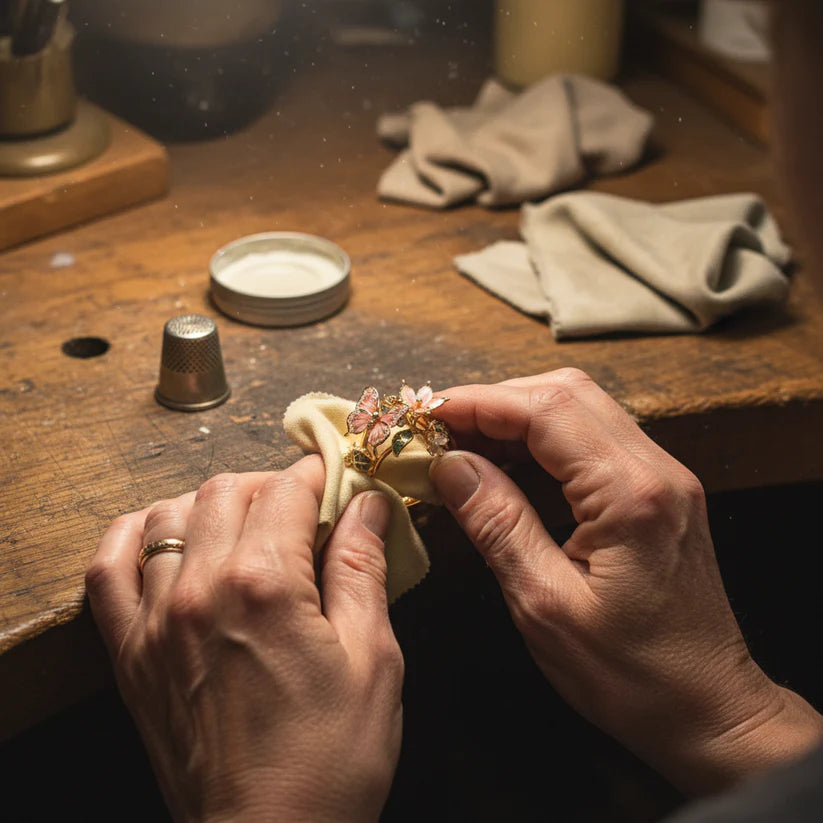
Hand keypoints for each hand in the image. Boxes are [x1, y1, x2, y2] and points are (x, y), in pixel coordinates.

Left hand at [86, 456, 402, 822]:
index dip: (318, 475)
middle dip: (270, 484)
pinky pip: (108, 568)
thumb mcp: (374, 659)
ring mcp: (155, 620)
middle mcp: (200, 590)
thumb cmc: (331, 758)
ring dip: (211, 504)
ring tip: (246, 527)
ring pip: (168, 514)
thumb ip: (363, 569)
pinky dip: (134, 536)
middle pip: (226, 490)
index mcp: (265, 587)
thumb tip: (368, 504)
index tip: (336, 479)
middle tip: (302, 509)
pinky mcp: (129, 653)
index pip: (286, 490)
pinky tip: (166, 538)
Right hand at [430, 369, 822, 794]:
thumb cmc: (632, 676)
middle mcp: (656, 470)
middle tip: (441, 428)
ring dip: (517, 415)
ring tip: (463, 444)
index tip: (428, 413)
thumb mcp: (546, 605)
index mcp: (630, 495)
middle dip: (495, 401)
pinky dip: (542, 439)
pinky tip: (506, 463)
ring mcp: (663, 476)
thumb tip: (451, 466)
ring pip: (580, 407)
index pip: (546, 410)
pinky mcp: (657, 490)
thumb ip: (498, 524)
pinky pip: (593, 438)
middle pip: (565, 392)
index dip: (479, 403)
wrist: (709, 707)